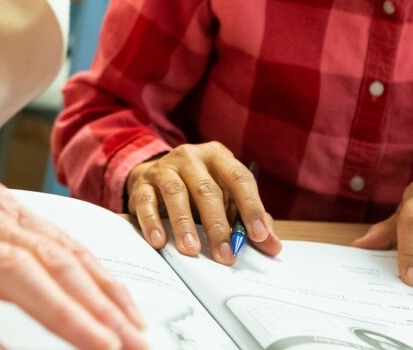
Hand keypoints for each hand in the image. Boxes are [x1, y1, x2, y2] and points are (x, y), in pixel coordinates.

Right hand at [0, 124, 146, 349]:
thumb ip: (1, 244)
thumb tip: (50, 274)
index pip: (67, 248)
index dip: (107, 286)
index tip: (135, 320)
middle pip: (54, 262)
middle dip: (102, 306)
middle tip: (133, 342)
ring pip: (17, 275)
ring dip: (65, 313)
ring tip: (98, 345)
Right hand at [124, 142, 281, 264]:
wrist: (153, 175)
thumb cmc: (197, 190)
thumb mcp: (225, 199)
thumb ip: (247, 220)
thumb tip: (271, 245)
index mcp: (218, 157)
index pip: (239, 179)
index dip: (251, 207)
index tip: (259, 235)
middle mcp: (191, 158)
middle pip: (207, 189)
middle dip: (218, 225)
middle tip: (226, 255)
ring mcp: (164, 168)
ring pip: (176, 193)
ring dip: (185, 224)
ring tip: (192, 250)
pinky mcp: (141, 183)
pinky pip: (146, 202)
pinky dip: (152, 222)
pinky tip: (160, 241)